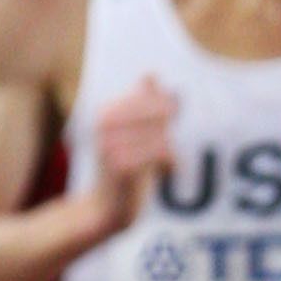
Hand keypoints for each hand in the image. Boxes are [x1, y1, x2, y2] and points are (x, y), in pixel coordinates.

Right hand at [90, 75, 177, 233]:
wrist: (106, 207)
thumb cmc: (124, 166)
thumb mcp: (130, 132)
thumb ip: (141, 103)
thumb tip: (151, 74)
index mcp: (106, 111)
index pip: (152, 97)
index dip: (171, 109)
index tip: (175, 123)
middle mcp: (104, 124)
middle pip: (161, 113)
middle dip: (173, 130)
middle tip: (171, 146)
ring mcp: (110, 143)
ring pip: (164, 134)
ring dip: (172, 149)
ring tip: (166, 162)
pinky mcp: (121, 164)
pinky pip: (161, 152)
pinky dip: (171, 161)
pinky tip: (167, 170)